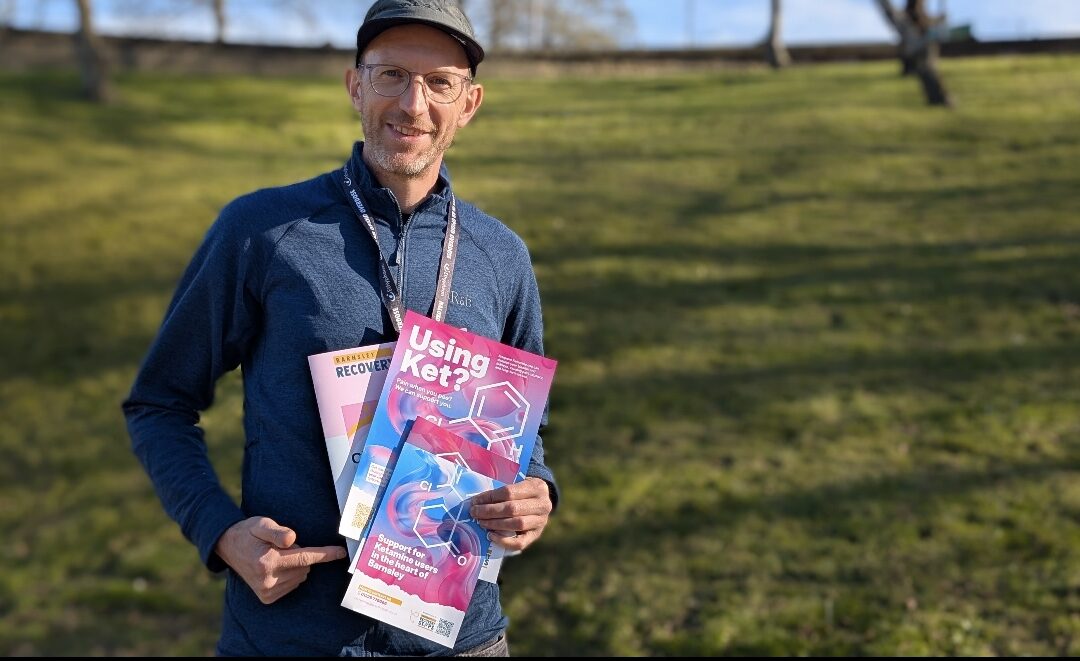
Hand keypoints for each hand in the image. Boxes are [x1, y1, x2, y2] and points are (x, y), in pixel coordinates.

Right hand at [214, 516, 346, 603]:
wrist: (228, 547)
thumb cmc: (248, 532)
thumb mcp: (261, 524)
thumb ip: (277, 532)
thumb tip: (293, 539)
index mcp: (267, 562)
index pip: (304, 558)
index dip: (325, 554)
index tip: (341, 552)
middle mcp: (267, 581)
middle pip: (305, 566)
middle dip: (300, 554)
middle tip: (280, 546)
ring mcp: (267, 592)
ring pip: (301, 576)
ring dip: (295, 565)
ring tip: (275, 556)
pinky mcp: (267, 598)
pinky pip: (294, 584)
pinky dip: (291, 574)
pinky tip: (275, 567)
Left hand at [469, 477, 551, 552]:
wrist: (539, 502)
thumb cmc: (522, 491)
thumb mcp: (517, 483)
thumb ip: (501, 490)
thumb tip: (476, 501)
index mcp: (537, 487)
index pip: (509, 492)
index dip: (490, 497)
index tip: (475, 501)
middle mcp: (543, 504)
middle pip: (512, 508)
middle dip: (490, 511)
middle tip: (474, 512)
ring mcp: (541, 521)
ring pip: (516, 524)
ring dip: (495, 524)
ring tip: (481, 522)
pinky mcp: (536, 535)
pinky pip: (520, 542)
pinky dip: (504, 541)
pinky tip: (491, 535)